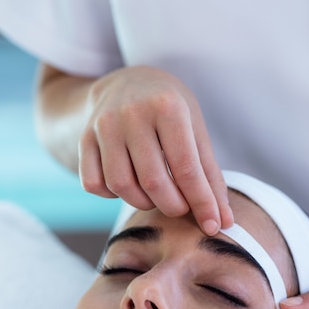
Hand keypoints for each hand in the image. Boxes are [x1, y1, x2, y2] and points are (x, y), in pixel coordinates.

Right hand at [79, 65, 232, 234]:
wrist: (125, 83)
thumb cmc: (168, 110)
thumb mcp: (195, 129)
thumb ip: (209, 175)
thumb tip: (224, 221)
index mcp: (167, 106)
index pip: (186, 168)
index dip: (201, 202)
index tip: (212, 226)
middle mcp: (131, 113)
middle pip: (152, 181)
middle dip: (172, 206)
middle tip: (181, 208)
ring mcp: (103, 126)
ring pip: (120, 186)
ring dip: (142, 202)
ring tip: (156, 195)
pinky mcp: (84, 139)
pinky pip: (94, 183)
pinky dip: (111, 195)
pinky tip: (127, 184)